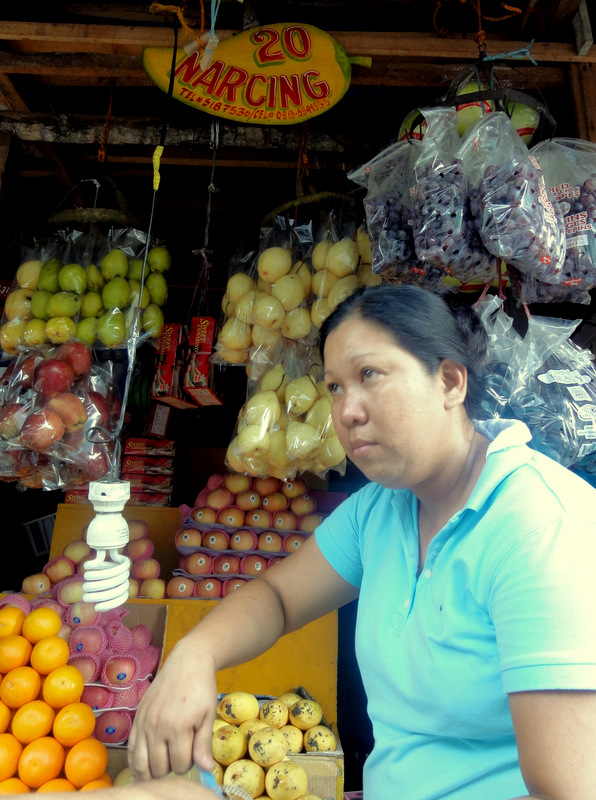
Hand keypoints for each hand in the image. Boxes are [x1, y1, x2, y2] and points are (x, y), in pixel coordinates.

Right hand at [127, 638, 217, 780]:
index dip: (189, 764)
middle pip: (159, 768)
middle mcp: (157, 727)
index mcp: (178, 727)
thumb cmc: (201, 688)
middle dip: (171, 768)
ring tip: (162, 767)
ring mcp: (144, 723)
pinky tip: (143, 767)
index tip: (194, 754)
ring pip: (140, 764)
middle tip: (180, 757)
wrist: (187, 662)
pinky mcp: (137, 719)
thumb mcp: (208, 715)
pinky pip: (130, 749)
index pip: (180, 764)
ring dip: (152, 771)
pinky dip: (135, 763)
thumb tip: (205, 770)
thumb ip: (203, 744)